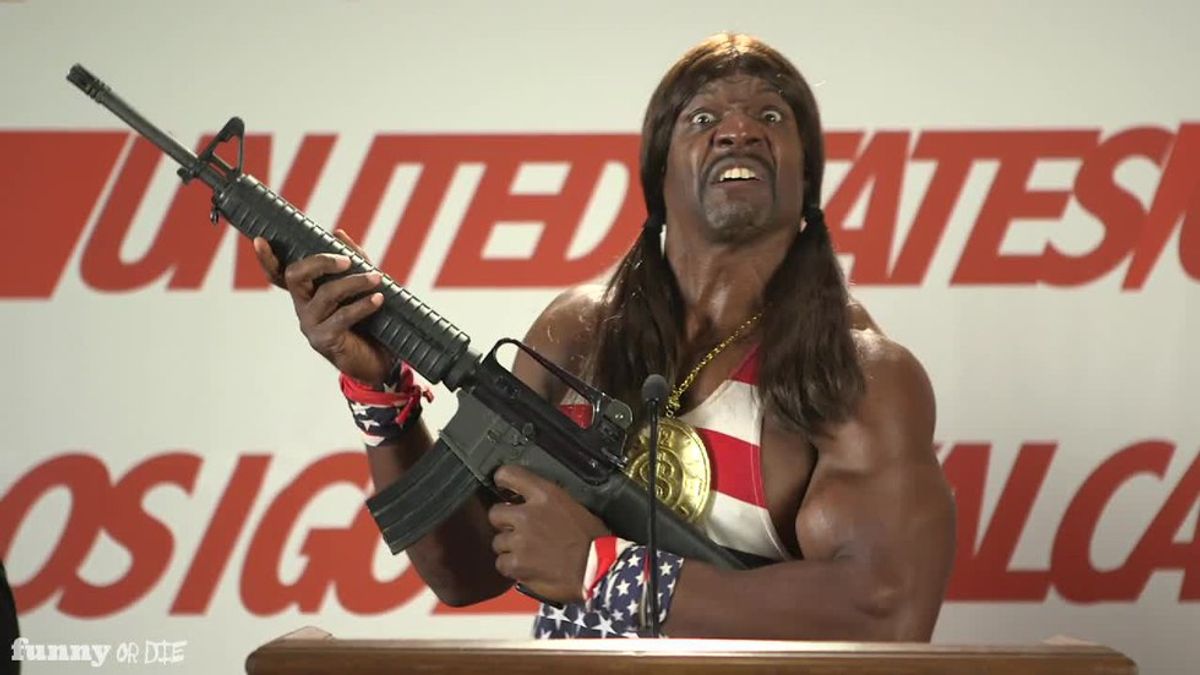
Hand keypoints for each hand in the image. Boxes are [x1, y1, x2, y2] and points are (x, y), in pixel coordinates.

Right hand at [252, 230, 392, 383]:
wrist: (378, 361)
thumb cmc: (368, 322)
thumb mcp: (361, 287)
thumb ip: (352, 261)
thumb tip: (337, 234)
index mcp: (307, 292)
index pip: (280, 274)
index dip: (267, 258)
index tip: (260, 239)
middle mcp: (303, 307)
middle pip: (295, 276)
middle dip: (320, 262)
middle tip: (347, 260)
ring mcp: (311, 324)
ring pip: (325, 294)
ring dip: (354, 282)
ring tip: (377, 278)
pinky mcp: (324, 340)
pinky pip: (342, 317)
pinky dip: (362, 305)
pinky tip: (378, 299)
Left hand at [488, 465, 609, 603]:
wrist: (599, 570)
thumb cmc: (593, 540)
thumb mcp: (574, 506)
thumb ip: (547, 502)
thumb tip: (530, 503)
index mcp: (544, 495)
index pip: (508, 474)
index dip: (503, 481)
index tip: (503, 486)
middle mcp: (527, 515)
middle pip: (495, 513)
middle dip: (504, 522)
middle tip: (518, 531)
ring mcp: (520, 540)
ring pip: (498, 542)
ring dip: (510, 547)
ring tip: (528, 553)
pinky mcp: (517, 564)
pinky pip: (502, 563)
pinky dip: (512, 567)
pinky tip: (527, 567)